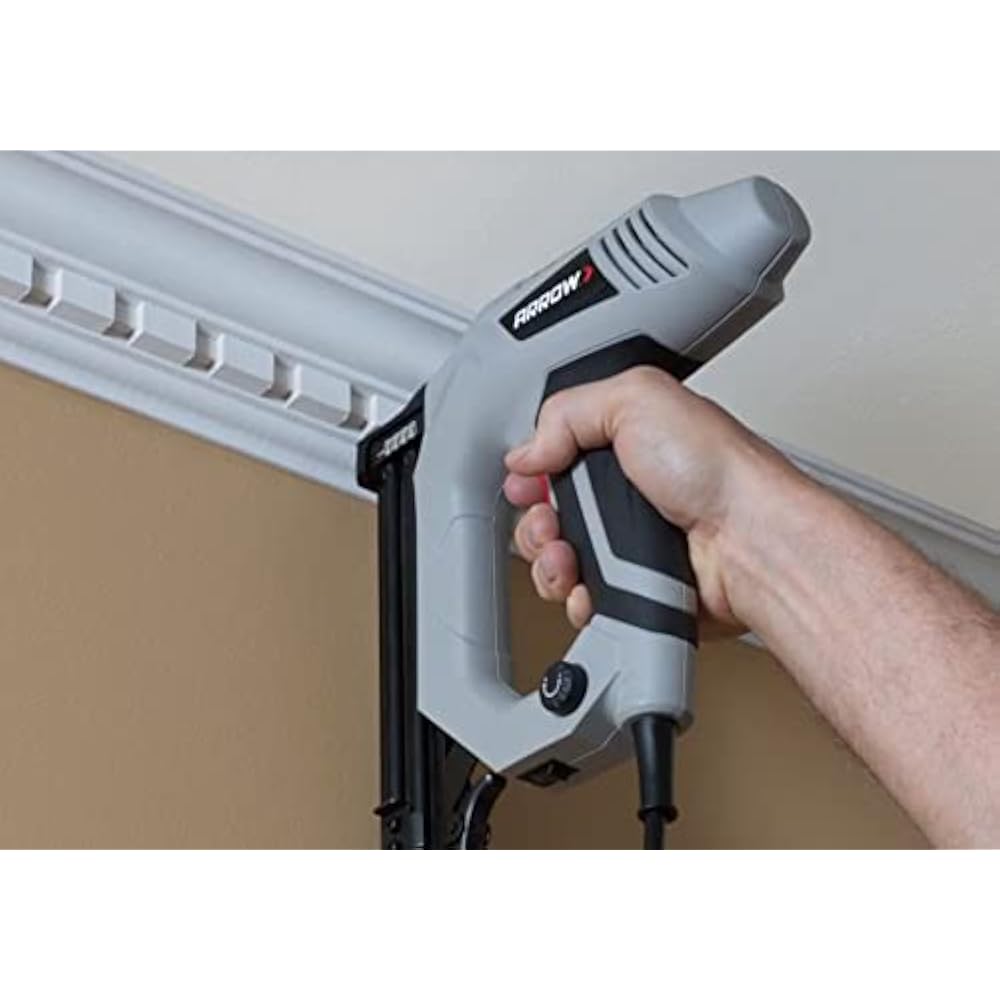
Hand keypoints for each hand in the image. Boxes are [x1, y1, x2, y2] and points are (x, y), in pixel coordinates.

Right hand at [503, 366, 799, 636]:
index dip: (532, 472)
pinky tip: (587, 584)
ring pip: (557, 561)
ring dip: (549, 562)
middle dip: (536, 522)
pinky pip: (581, 598)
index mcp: (623, 443)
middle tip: (551, 522)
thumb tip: (528, 450)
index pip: (552, 458)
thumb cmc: (721, 469)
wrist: (752, 541)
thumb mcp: (637, 398)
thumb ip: (568, 410)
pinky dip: (575, 596)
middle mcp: (625, 495)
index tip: (528, 482)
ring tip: (568, 557)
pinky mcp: (633, 589)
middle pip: (546, 514)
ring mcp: (627, 546)